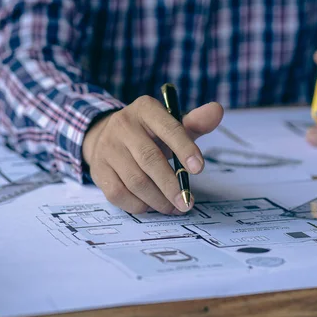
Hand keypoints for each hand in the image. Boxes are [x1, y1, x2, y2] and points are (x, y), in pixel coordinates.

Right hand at [82, 96, 223, 214]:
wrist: (108, 136)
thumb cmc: (150, 134)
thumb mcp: (171, 124)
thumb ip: (195, 122)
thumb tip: (217, 111)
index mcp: (146, 109)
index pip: (168, 127)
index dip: (185, 148)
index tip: (199, 169)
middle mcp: (123, 125)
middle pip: (150, 159)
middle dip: (172, 185)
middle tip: (187, 202)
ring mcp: (108, 148)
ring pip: (136, 181)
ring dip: (158, 199)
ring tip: (174, 207)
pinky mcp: (98, 170)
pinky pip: (119, 194)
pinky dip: (139, 205)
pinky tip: (152, 206)